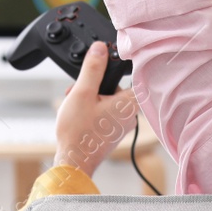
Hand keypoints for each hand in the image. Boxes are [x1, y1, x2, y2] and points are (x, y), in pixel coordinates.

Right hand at [52, 42, 136, 176]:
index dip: (125, 67)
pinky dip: (92, 109)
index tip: (115, 60)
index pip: (138, 77)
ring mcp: (121, 126)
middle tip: (79, 88)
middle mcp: (129, 116)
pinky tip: (77, 112)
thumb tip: (100, 49)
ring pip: (108, 101)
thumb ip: (93, 69)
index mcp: (128, 104)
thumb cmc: (78, 132)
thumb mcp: (82, 93)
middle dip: (96, 85)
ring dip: (91, 97)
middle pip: (116, 88)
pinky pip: (105, 113)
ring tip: (74, 101)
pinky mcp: (112, 133)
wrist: (73, 161)